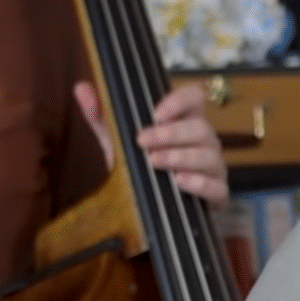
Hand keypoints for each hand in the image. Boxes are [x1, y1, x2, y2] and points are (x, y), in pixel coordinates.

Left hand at [73, 81, 229, 205]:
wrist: (155, 211)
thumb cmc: (144, 172)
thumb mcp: (119, 143)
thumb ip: (102, 118)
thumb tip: (82, 88)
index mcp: (185, 123)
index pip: (195, 98)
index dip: (180, 100)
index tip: (156, 113)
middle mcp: (204, 143)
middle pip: (201, 127)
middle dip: (171, 133)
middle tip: (142, 141)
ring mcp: (214, 169)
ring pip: (209, 155)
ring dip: (181, 156)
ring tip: (154, 161)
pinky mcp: (217, 195)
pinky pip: (217, 187)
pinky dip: (199, 183)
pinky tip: (179, 182)